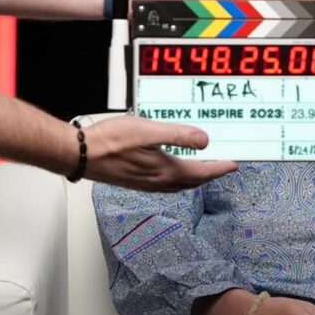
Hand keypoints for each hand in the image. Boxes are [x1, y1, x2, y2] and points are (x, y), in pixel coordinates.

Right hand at [77, 115, 236, 191]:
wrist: (80, 155)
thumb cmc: (108, 143)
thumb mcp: (148, 131)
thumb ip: (179, 135)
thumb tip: (205, 141)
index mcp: (165, 171)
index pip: (201, 172)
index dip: (220, 168)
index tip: (234, 164)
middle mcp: (158, 182)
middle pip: (193, 180)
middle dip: (211, 174)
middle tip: (224, 166)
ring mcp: (146, 183)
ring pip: (180, 183)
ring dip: (195, 176)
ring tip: (204, 167)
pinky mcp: (136, 180)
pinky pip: (166, 182)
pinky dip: (179, 176)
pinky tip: (173, 167)